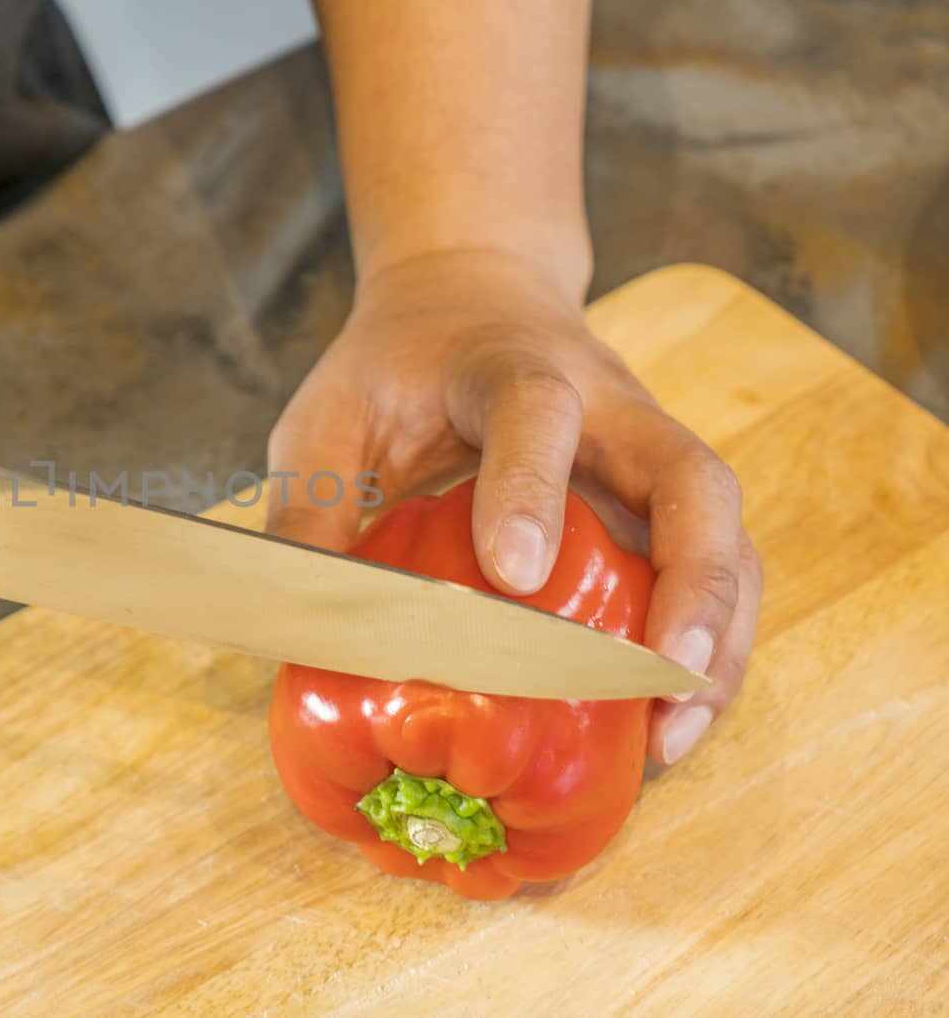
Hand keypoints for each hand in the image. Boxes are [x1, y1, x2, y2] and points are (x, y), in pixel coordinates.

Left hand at [266, 248, 761, 763]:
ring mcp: (646, 453)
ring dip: (716, 639)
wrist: (467, 294)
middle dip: (692, 585)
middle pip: (691, 478)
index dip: (529, 489)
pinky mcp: (659, 501)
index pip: (536, 410)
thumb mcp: (324, 419)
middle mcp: (607, 406)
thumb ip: (309, 508)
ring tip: (672, 735)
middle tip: (659, 681)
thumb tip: (306, 628)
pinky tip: (666, 719)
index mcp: (508, 368)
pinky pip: (713, 568)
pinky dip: (706, 648)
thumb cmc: (392, 367)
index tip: (513, 577)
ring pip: (724, 534)